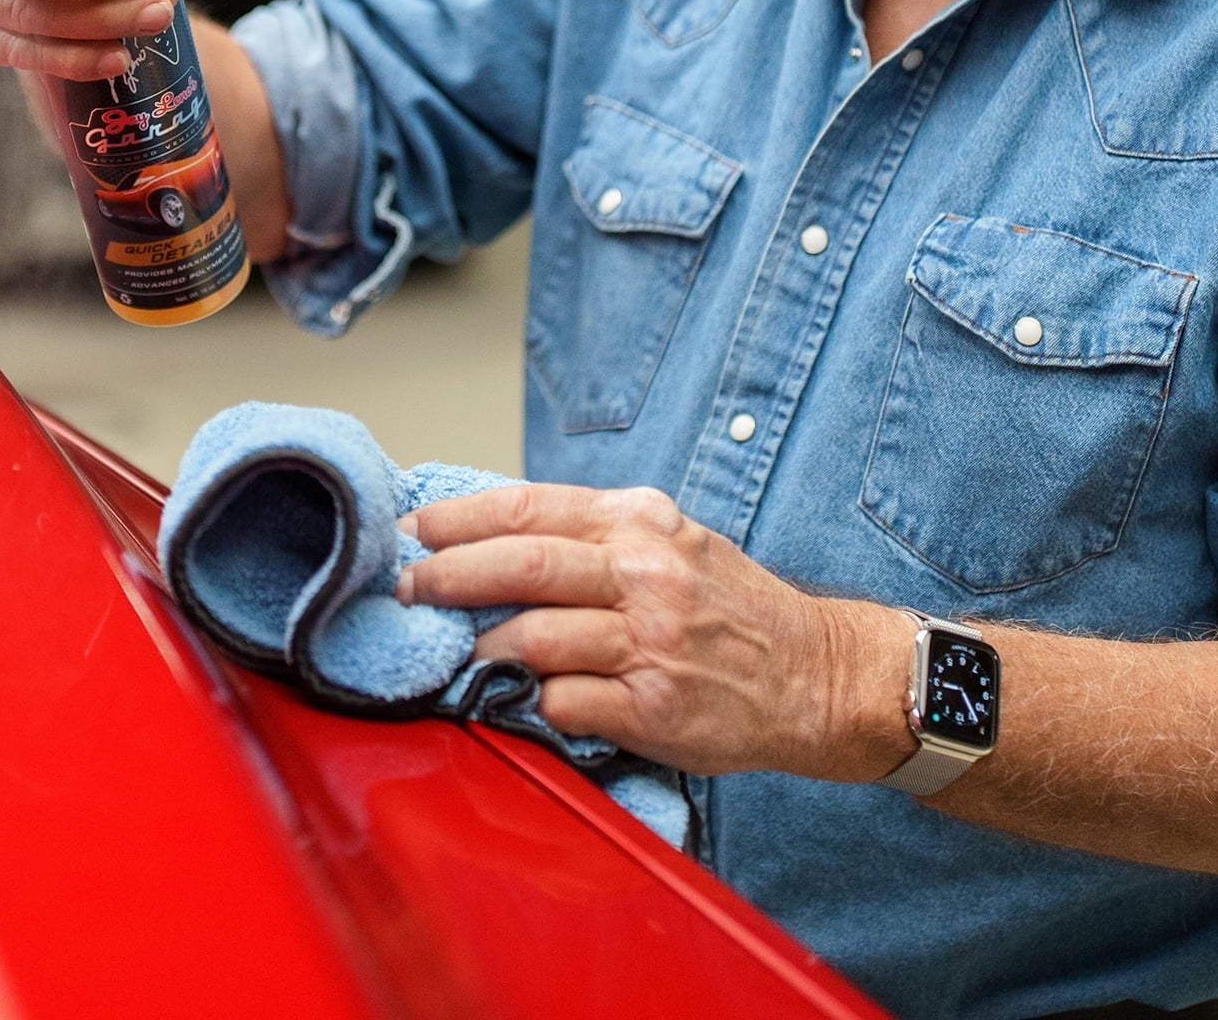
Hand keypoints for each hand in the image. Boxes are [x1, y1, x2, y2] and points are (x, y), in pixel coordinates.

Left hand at [396, 482, 909, 778]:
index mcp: (640, 522)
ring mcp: (650, 642)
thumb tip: (493, 536)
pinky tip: (517, 699)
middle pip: (522, 564)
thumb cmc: (728, 607)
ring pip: (534, 636)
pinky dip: (530, 700)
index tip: (411, 529)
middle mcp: (645, 573)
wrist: (815, 673)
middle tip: (402, 588)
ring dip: (479, 648)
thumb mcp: (670, 540)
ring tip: (452, 654)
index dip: (460, 518)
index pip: (529, 508)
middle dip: (447, 575)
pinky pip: (563, 702)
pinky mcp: (654, 709)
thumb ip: (593, 534)